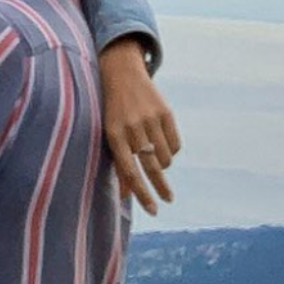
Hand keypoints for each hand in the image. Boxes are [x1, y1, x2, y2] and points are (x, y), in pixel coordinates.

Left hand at [98, 38, 179, 214]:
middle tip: (167, 201)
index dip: (141, 193)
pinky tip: (162, 145)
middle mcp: (132, 127)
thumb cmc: (112, 111)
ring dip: (162, 165)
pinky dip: (170, 151)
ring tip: (156, 160)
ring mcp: (150, 119)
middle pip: (150, 167)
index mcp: (114, 134)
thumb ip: (118, 163)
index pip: (129, 171)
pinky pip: (175, 145)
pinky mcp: (165, 112)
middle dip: (160, 188)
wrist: (122, 73)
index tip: (153, 210)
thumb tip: (124, 196)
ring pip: (164, 158)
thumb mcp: (109, 134)